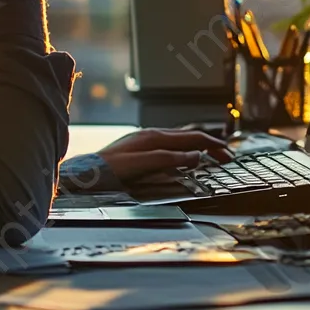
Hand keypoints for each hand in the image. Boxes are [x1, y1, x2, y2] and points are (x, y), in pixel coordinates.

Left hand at [96, 129, 232, 183]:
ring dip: (197, 145)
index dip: (211, 144)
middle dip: (208, 143)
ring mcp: (143, 140)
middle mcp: (149, 134)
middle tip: (226, 155)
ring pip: (178, 138)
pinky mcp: (138, 147)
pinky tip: (183, 155)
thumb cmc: (106, 170)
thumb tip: (193, 155)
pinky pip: (169, 144)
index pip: (190, 136)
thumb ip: (165, 159)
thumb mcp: (139, 166)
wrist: (82, 174)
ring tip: (210, 153)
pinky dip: (184, 148)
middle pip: (186, 135)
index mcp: (152, 137)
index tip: (227, 153)